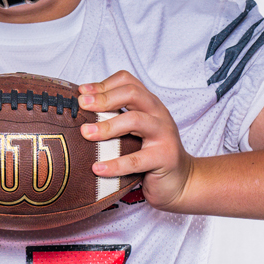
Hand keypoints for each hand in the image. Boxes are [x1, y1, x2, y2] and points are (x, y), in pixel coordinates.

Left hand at [79, 71, 195, 212]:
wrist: (181, 182)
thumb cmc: (152, 156)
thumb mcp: (136, 133)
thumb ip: (117, 120)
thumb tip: (83, 113)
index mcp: (150, 104)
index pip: (128, 82)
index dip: (103, 84)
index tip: (81, 92)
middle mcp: (158, 114)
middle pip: (132, 93)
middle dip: (104, 98)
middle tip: (82, 106)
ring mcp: (164, 134)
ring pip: (135, 120)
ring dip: (107, 126)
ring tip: (86, 133)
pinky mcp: (164, 158)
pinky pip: (136, 160)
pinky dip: (114, 164)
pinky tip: (97, 168)